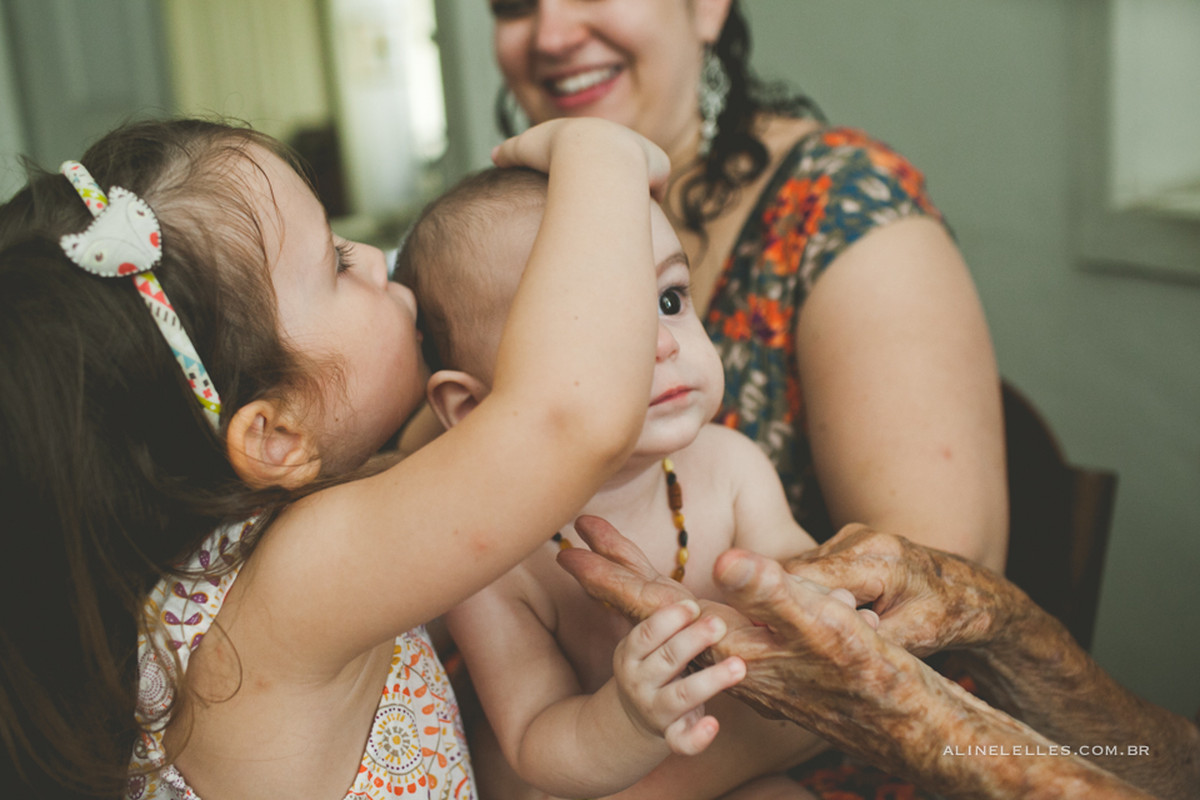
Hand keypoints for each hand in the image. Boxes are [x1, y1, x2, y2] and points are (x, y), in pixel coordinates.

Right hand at [491, 119, 670, 200]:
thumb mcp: (525, 147)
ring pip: (642, 176)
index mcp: (594, 133)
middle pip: (623, 162)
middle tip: (609, 200)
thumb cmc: (554, 149)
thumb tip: (493, 156)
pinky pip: (656, 190)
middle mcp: (622, 138)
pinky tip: (637, 215)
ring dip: (635, 192)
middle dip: (618, 178)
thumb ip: (510, 152)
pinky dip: (646, 202)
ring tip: (626, 214)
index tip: (585, 181)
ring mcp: (643, 152)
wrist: (592, 151)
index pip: (595, 150)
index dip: (590, 166)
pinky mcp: (658, 167)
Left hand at [558, 517, 869, 721]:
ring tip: (603, 558)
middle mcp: (722, 651)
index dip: (610, 577)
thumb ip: (772, 590)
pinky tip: (665, 593)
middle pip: (650, 611)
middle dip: (609, 575)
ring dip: (634, 585)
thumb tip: (721, 559)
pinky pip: (694, 623)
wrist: (896, 717)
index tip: (568, 550)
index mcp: (728, 640)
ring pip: (669, 618)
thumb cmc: (865, 669)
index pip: (653, 605)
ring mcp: (736, 655)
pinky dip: (668, 601)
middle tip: (567, 544)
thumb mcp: (822, 623)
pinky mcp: (754, 654)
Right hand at [611, 599, 745, 755]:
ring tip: (739, 666)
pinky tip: (714, 725)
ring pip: (681, 696)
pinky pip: (682, 741)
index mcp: (631, 653)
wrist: (634, 715)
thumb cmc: (655, 663)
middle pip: (667, 659)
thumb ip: (667, 615)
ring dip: (710, 681)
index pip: (646, 634)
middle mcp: (639, 682)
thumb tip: (708, 570)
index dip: (669, 619)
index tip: (694, 605)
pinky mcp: (671, 735)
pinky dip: (697, 736)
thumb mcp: (648, 640)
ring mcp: (655, 710)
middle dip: (693, 641)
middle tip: (720, 624)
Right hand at [782, 525, 1013, 655]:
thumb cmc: (950, 617)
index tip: (763, 639)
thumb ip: (865, 639)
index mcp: (876, 558)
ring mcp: (851, 538)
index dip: (778, 607)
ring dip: (794, 603)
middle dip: (782, 607)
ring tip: (794, 636)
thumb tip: (814, 652)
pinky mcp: (845, 545)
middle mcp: (858, 539)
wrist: (974, 593)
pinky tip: (812, 623)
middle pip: (794, 573)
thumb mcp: (912, 639)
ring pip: (799, 573)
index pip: (803, 578)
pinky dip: (807, 597)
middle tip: (772, 645)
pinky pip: (811, 571)